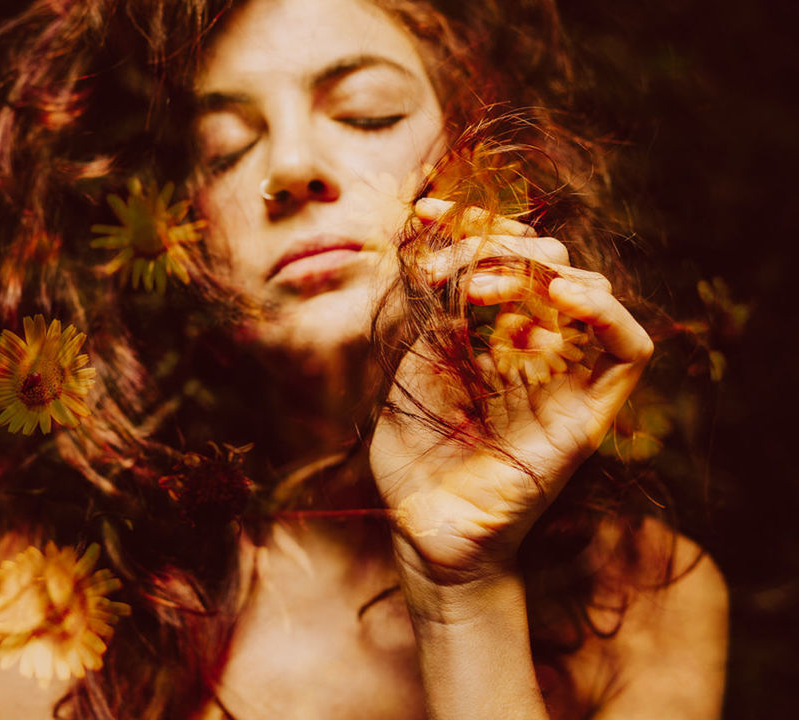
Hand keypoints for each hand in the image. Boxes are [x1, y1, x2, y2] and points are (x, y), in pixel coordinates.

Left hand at [371, 198, 652, 587]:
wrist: (427, 529)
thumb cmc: (416, 457)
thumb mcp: (415, 367)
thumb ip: (441, 314)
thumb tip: (457, 258)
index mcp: (493, 333)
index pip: (504, 260)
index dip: (472, 226)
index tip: (425, 210)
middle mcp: (534, 347)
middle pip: (548, 264)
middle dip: (496, 246)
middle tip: (445, 267)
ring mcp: (566, 378)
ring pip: (590, 293)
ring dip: (540, 273)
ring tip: (485, 290)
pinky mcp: (590, 413)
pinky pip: (627, 351)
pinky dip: (605, 313)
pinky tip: (559, 297)